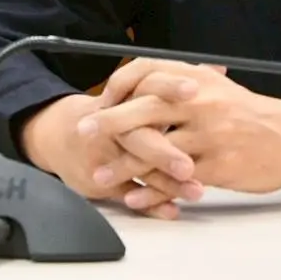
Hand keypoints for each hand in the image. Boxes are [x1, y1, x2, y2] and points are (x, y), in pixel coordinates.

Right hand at [18, 91, 204, 220]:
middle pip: (138, 137)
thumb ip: (177, 84)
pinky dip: (151, 204)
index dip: (169, 87)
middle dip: (164, 153)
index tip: (195, 90)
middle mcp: (112, 127)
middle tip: (190, 164)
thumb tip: (217, 69)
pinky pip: (127, 194)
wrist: (62, 135)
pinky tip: (173, 210)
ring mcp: (105, 156)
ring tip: (196, 191)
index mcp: (123, 98)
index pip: (146, 87)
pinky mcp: (101, 181)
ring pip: (136, 170)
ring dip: (167, 183)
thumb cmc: (113, 111)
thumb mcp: (137, 90)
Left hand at [85, 60, 280, 211]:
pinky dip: (153, 191)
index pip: (148, 73)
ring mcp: (211, 134)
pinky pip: (177, 180)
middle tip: (82, 133)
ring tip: (99, 175)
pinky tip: (134, 198)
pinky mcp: (220, 165)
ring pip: (157, 149)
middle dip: (110, 122)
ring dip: (124, 164)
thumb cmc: (251, 114)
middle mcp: (202, 102)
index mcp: (198, 80)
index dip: (119, 87)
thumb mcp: (218, 88)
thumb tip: (147, 79)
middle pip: (146, 108)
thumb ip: (184, 84)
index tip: (100, 102)